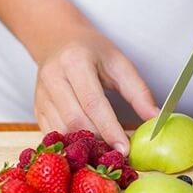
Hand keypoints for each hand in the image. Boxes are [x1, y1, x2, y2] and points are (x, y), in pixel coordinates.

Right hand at [35, 28, 158, 153]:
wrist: (57, 40)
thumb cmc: (92, 51)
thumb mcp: (120, 64)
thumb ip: (139, 92)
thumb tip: (156, 119)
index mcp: (75, 62)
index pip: (93, 102)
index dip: (109, 128)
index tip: (125, 149)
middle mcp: (53, 78)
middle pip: (75, 120)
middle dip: (99, 140)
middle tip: (118, 152)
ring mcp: (41, 95)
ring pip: (62, 130)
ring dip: (85, 145)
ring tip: (106, 150)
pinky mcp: (37, 108)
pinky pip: (52, 133)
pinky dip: (71, 144)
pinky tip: (88, 146)